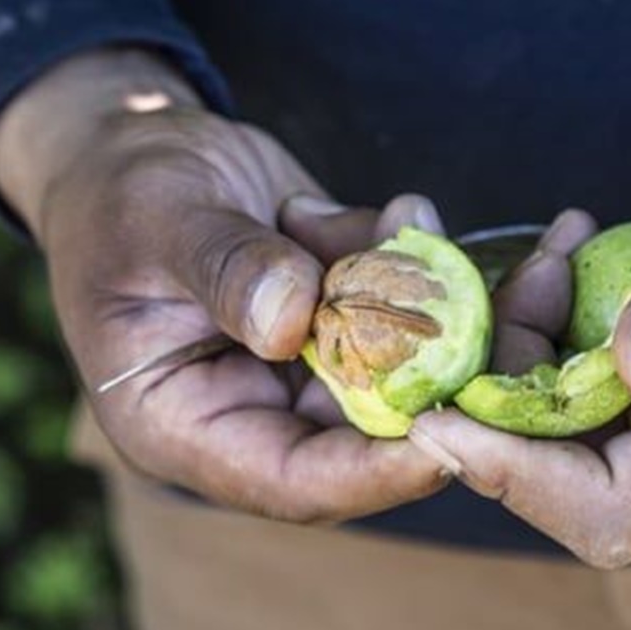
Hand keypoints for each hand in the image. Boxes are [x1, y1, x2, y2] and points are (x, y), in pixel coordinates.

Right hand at [0, 48, 448, 521]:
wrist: (137, 148)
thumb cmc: (121, 192)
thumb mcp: (159, 219)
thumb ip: (224, 266)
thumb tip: (292, 321)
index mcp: (188, 424)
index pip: (292, 481)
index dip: (372, 473)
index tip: (448, 438)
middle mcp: (257, 409)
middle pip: (370, 433)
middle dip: (444, 383)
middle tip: (509, 328)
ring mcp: (307, 364)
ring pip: (403, 367)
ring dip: (450, 311)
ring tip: (457, 240)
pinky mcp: (341, 316)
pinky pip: (401, 307)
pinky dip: (420, 263)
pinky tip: (410, 213)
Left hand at [411, 123, 630, 565]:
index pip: (615, 509)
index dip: (516, 477)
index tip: (437, 414)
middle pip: (573, 477)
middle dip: (508, 389)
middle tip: (511, 277)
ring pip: (571, 433)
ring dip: (530, 350)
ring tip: (554, 247)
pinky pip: (591, 396)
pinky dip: (558, 337)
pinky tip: (567, 260)